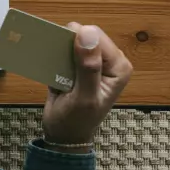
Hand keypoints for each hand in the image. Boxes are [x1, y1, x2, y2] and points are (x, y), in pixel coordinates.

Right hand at [41, 23, 132, 146]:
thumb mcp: (84, 97)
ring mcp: (93, 62)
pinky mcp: (78, 65)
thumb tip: (87, 33)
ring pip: (73, 40)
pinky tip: (50, 66)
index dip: (77, 42)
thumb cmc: (76, 121)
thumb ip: (88, 67)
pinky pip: (65, 50)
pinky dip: (55, 55)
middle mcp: (109, 61)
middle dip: (68, 45)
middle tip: (57, 65)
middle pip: (85, 35)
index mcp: (118, 66)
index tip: (61, 56)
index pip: (96, 37)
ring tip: (53, 66)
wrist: (64, 136)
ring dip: (60, 49)